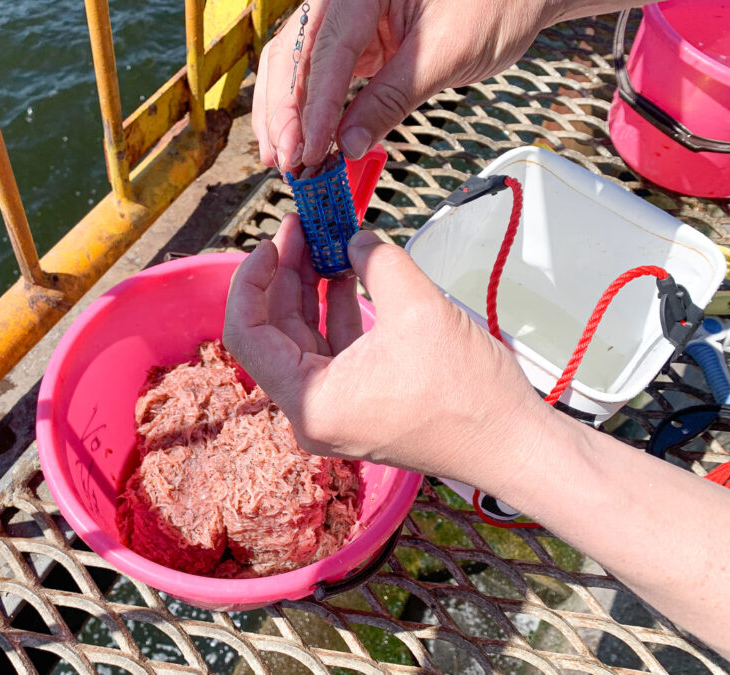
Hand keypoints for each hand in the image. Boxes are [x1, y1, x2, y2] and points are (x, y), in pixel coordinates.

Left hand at [223, 215, 552, 488]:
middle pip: (276, 333)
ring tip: (322, 240)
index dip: (251, 281)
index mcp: (310, 401)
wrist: (511, 443)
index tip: (271, 242)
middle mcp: (312, 412)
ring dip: (311, 288)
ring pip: (304, 338)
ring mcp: (335, 410)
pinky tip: (346, 272)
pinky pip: (333, 350)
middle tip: (300, 227)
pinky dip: (337, 311)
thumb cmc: (467, 393)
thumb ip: (376, 261)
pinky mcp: (359, 403)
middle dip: (286, 274)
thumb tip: (355, 239)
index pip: (249, 334)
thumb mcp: (417, 308)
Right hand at [253, 0, 557, 171]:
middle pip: (293, 56)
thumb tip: (348, 146)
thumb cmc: (495, 3)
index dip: (312, 106)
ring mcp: (345, 17)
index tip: (308, 150)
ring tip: (283, 159)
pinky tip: (302, 140)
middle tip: (287, 163)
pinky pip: (318, 74)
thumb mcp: (446, 55)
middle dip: (284, 114)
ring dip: (284, 115)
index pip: (327, 50)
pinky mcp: (354, 40)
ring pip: (294, 66)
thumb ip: (392, 99)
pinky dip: (306, 110)